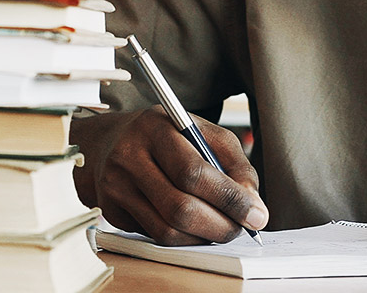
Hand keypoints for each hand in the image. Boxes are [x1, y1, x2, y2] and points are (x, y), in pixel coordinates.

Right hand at [71, 106, 268, 245]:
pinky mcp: (112, 212)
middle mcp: (128, 157)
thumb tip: (253, 204)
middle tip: (242, 229)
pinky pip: (155, 237)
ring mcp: (115, 187)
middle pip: (180, 207)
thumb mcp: (203, 133)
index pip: (194, 172)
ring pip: (167, 230)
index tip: (257, 215)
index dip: (230, 198)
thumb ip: (234, 163)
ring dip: (204, 237)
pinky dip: (184, 239)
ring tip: (223, 228)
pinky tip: (197, 228)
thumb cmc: (166, 136)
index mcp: (155, 128)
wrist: (110, 141)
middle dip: (220, 225)